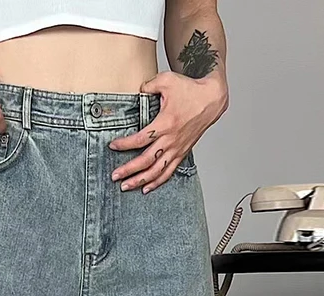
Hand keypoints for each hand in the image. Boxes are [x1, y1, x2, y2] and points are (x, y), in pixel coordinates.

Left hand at [109, 71, 227, 192]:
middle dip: (128, 170)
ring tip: (126, 186)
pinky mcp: (182, 152)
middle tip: (114, 176)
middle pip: (146, 160)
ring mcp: (177, 149)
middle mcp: (171, 140)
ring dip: (140, 180)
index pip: (140, 139)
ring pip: (157, 171)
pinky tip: (146, 188)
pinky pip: (169, 172)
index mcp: (165, 124)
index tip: (112, 146)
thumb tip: (137, 91)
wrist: (211, 99)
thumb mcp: (167, 80)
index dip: (124, 144)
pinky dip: (157, 182)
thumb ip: (148, 86)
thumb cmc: (190, 90)